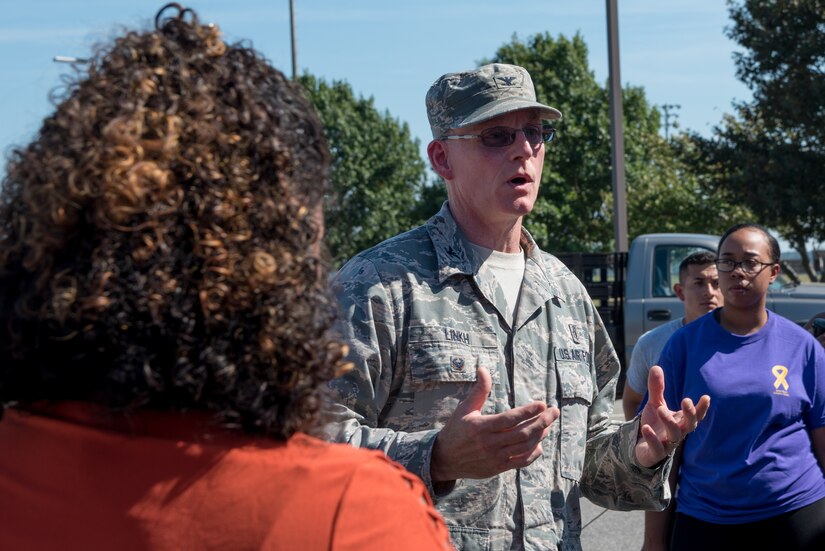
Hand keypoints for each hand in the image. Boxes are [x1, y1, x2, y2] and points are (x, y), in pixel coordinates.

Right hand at [430, 367, 559, 481]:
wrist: (444, 459)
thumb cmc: (456, 429)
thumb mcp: (465, 408)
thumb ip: (479, 390)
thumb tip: (483, 369)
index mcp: (481, 427)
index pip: (510, 419)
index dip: (528, 411)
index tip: (542, 404)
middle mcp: (490, 443)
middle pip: (522, 433)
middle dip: (542, 421)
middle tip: (554, 412)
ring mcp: (495, 457)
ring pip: (524, 446)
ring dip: (540, 435)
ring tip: (549, 424)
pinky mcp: (498, 468)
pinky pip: (521, 461)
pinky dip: (533, 453)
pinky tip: (539, 444)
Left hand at [635, 365, 709, 467]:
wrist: (640, 446)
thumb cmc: (654, 423)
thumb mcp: (654, 404)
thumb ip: (657, 388)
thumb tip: (656, 366)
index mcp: (681, 421)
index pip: (695, 415)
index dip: (702, 408)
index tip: (706, 397)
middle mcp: (678, 432)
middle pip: (690, 425)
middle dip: (690, 413)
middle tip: (686, 400)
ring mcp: (668, 444)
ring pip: (674, 435)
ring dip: (669, 422)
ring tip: (660, 409)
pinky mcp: (656, 453)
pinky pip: (657, 448)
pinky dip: (652, 438)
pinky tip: (646, 428)